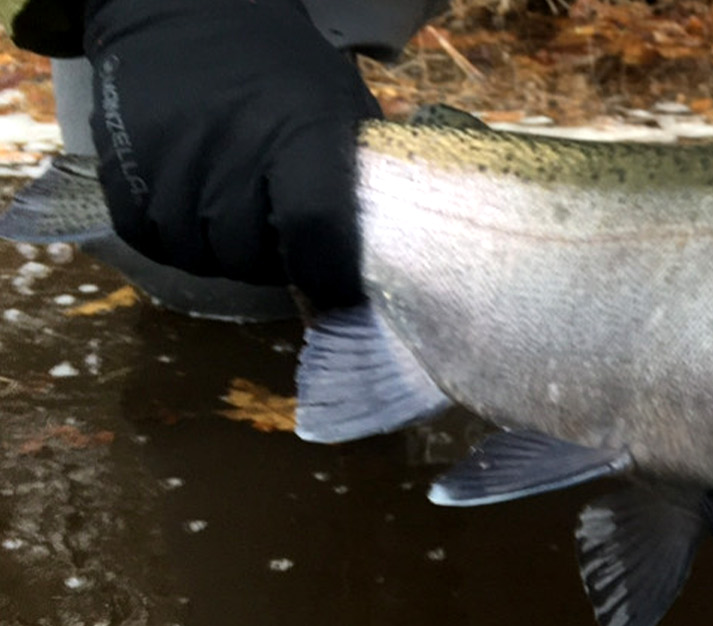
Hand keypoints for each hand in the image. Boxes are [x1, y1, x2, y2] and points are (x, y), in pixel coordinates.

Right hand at [83, 0, 380, 309]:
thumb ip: (354, 177)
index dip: (328, 275)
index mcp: (300, 135)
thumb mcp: (340, 107)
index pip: (315, 228)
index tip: (335, 288)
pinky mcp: (121, 164)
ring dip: (221, 252)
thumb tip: (368, 254)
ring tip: (236, 212)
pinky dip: (174, 238)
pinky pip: (150, 238)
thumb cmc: (280, 69)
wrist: (186, 12)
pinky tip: (194, 207)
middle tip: (277, 230)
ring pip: (200, 257)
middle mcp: (230, 150)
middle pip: (250, 258)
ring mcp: (169, 159)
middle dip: (270, 261)